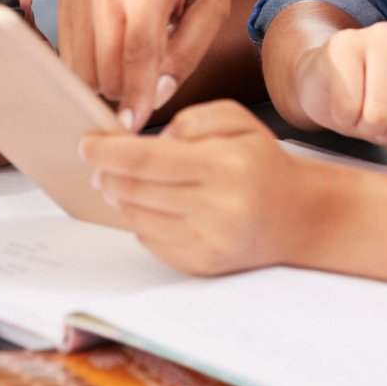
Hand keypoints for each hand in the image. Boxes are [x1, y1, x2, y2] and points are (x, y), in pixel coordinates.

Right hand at [58, 0, 231, 132]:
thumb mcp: (214, 6)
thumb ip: (188, 52)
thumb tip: (158, 95)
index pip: (137, 51)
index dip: (136, 95)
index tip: (134, 126)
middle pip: (102, 64)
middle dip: (122, 92)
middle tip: (146, 96)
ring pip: (79, 63)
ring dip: (103, 82)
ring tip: (134, 75)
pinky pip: (69, 50)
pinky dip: (89, 66)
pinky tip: (115, 59)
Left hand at [81, 100, 296, 275]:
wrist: (300, 216)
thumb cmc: (263, 163)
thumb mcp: (238, 120)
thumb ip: (192, 120)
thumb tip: (150, 143)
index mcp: (226, 165)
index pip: (147, 159)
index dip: (108, 152)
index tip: (87, 143)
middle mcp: (218, 207)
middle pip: (136, 190)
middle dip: (107, 175)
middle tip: (97, 164)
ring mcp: (209, 241)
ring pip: (138, 217)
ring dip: (120, 198)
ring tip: (121, 184)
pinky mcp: (202, 265)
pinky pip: (151, 241)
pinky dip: (142, 220)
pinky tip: (152, 206)